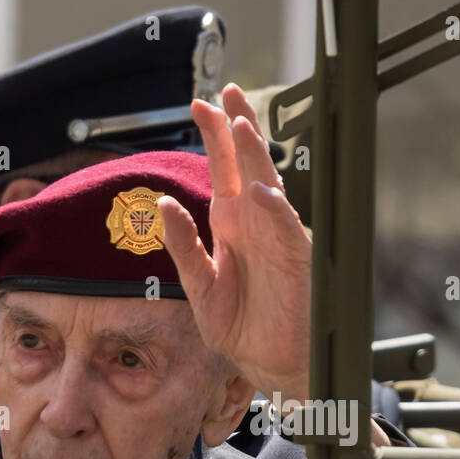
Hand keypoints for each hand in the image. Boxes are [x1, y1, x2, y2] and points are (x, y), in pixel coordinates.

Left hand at [159, 83, 312, 403]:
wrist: (272, 365)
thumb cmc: (241, 329)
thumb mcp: (200, 289)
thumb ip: (184, 249)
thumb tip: (163, 206)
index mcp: (232, 226)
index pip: (222, 170)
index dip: (215, 136)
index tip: (201, 104)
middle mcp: (256, 224)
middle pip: (247, 165)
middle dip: (237, 128)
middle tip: (225, 93)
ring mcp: (278, 239)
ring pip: (269, 187)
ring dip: (255, 157)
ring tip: (241, 126)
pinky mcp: (296, 263)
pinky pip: (287, 231)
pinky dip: (274, 211)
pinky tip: (259, 193)